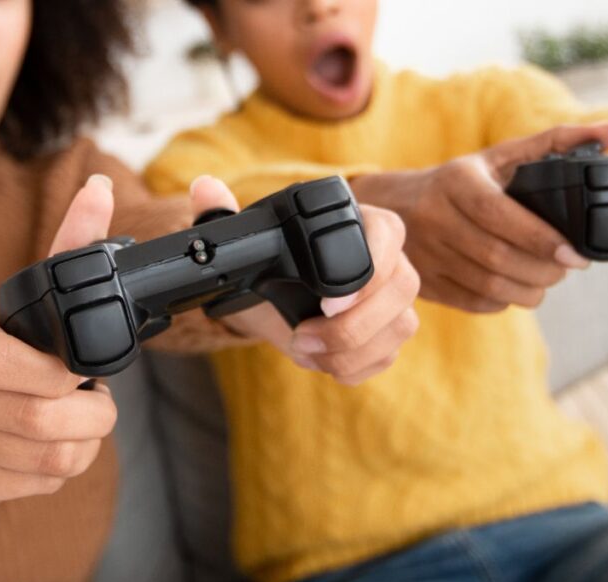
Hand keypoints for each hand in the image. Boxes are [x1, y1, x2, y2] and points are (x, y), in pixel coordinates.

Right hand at [0, 175, 118, 505]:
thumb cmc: (6, 344)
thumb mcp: (33, 295)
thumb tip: (101, 190)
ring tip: (75, 420)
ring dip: (83, 443)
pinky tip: (48, 445)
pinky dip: (59, 470)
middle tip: (95, 401)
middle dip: (91, 415)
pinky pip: (37, 486)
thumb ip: (72, 246)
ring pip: (47, 460)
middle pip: (36, 420)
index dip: (54, 374)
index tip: (78, 371)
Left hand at [189, 177, 419, 385]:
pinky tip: (322, 362)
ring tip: (306, 350)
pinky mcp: (389, 334)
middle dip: (354, 324)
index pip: (388, 234)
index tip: (329, 302)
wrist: (276, 300)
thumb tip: (204, 188)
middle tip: (306, 335)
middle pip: (402, 288)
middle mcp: (390, 259)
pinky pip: (388, 356)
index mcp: (364, 223)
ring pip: (400, 326)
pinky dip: (353, 367)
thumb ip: (224, 214)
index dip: (370, 268)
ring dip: (350, 350)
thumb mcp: (245, 241)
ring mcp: (394, 300)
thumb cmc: (271, 263)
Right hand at [351, 123, 607, 312]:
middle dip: (544, 269)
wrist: (392, 206)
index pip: (501, 216)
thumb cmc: (459, 181)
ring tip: (547, 279)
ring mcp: (428, 255)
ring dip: (529, 290)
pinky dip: (504, 301)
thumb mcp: (499, 156)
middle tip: (567, 266)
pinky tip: (516, 287)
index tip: (576, 254)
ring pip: (489, 286)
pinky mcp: (427, 283)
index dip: (542, 240)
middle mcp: (436, 218)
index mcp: (457, 182)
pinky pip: (474, 302)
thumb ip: (557, 142)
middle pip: (498, 258)